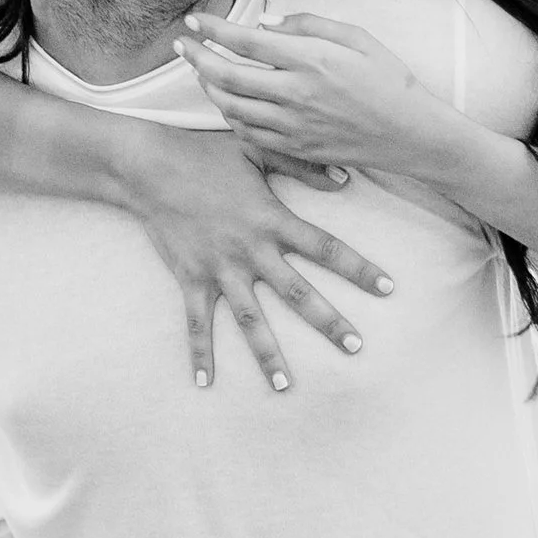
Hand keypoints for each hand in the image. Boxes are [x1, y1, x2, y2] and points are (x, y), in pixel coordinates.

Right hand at [121, 133, 395, 392]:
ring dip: (268, 355)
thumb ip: (302, 166)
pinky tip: (204, 382)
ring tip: (284, 387)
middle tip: (356, 349)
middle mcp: (250, 251)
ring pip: (249, 320)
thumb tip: (347, 180)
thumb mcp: (256, 150)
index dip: (359, 269)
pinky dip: (199, 353)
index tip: (389, 289)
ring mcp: (219, 269)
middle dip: (329, 323)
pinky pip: (195, 323)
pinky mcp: (190, 279)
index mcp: (272, 220)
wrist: (148, 166)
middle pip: (298, 294)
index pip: (326, 249)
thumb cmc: (204, 151)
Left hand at [177, 10, 455, 183]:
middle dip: (196, 59)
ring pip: (231, 108)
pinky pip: (248, 134)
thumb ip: (308, 25)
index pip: (246, 42)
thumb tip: (264, 24)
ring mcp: (293, 125)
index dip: (212, 29)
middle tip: (182, 47)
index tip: (194, 20)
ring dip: (209, 89)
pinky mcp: (296, 148)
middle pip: (227, 76)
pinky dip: (231, 116)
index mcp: (311, 59)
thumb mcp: (356, 37)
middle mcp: (296, 93)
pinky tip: (229, 103)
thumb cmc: (388, 79)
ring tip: (202, 73)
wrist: (410, 133)